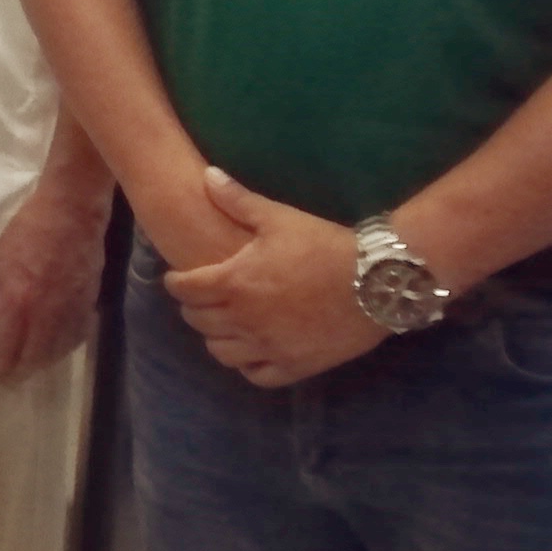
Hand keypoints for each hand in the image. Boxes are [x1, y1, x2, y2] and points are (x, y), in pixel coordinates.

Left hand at [0, 186, 109, 380]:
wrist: (72, 212)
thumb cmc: (26, 230)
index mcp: (18, 303)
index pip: (6, 352)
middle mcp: (46, 315)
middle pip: (33, 361)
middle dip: (18, 370)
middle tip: (8, 371)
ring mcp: (71, 312)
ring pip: (57, 353)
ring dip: (41, 360)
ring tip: (29, 360)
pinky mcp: (89, 305)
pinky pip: (76, 338)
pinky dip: (63, 346)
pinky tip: (55, 344)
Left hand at [163, 169, 387, 387]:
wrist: (376, 281)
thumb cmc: (324, 245)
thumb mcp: (278, 217)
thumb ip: (237, 200)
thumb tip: (207, 175)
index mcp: (234, 283)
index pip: (185, 290)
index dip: (176, 283)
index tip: (177, 278)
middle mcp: (245, 320)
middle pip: (198, 321)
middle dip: (193, 307)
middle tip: (200, 298)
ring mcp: (269, 347)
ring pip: (222, 352)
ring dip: (215, 337)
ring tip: (222, 325)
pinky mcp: (295, 366)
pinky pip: (257, 375)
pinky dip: (247, 365)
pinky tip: (251, 352)